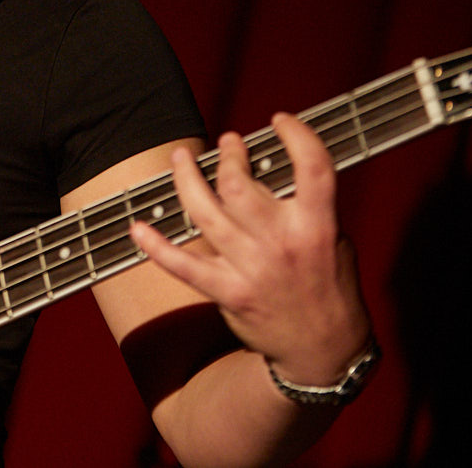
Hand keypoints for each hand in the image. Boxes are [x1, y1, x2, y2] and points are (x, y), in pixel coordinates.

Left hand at [130, 113, 372, 385]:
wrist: (322, 350)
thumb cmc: (329, 289)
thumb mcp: (334, 241)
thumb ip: (308, 207)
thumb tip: (277, 170)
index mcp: (317, 226)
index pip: (313, 167)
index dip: (297, 136)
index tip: (280, 119)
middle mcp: (282, 243)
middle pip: (240, 185)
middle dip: (227, 156)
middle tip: (225, 143)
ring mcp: (251, 267)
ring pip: (204, 212)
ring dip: (186, 179)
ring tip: (182, 159)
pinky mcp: (228, 291)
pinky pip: (183, 265)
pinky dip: (155, 247)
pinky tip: (137, 228)